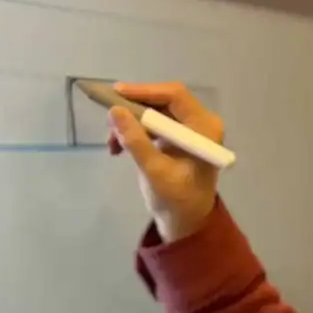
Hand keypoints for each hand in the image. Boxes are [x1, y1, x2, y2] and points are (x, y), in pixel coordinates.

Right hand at [106, 82, 223, 242]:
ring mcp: (186, 130)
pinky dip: (134, 132)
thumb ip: (135, 141)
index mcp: (203, 127)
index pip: (174, 96)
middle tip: (109, 116)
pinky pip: (151, 125)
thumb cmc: (177, 200)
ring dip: (130, 124)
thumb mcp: (154, 172)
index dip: (145, 91)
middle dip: (133, 109)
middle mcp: (198, 122)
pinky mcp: (175, 138)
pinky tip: (117, 148)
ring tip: (111, 143)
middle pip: (162, 101)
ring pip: (153, 113)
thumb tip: (114, 111)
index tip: (116, 93)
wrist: (186, 221)